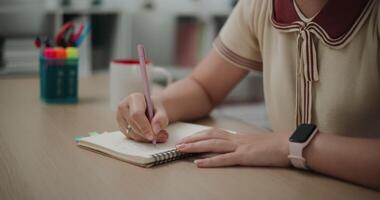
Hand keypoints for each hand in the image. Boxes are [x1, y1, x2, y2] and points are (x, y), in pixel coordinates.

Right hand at [116, 93, 168, 142]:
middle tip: (163, 136)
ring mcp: (120, 118)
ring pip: (132, 133)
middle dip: (147, 134)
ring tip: (160, 135)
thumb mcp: (161, 110)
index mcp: (134, 99)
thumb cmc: (154, 108)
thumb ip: (161, 118)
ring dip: (146, 138)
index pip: (136, 114)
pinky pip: (131, 137)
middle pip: (133, 125)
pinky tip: (151, 136)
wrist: (150, 109)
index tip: (153, 135)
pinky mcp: (120, 127)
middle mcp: (123, 107)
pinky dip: (142, 139)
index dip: (144, 126)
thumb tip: (155, 130)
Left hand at [176, 128, 290, 167]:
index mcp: (238, 136)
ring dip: (195, 147)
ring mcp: (240, 147)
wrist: (289, 144)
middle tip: (177, 143)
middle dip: (192, 139)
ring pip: (213, 145)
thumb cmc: (275, 146)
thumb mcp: (255, 143)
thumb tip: (234, 148)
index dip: (199, 135)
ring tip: (181, 149)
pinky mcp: (245, 157)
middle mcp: (236, 139)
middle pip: (209, 136)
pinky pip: (224, 159)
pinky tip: (199, 164)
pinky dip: (210, 161)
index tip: (188, 137)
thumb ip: (243, 144)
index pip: (214, 132)